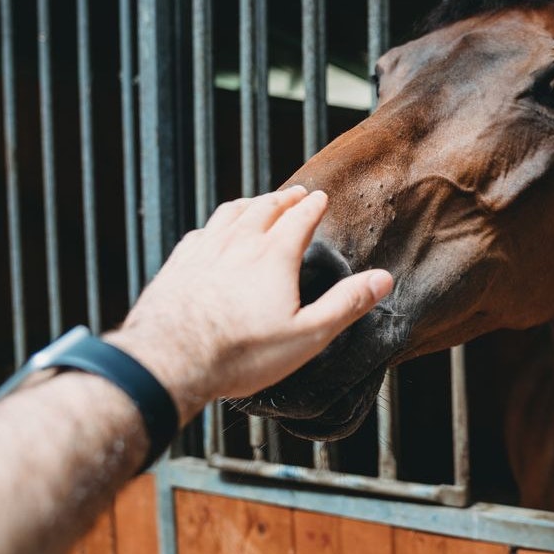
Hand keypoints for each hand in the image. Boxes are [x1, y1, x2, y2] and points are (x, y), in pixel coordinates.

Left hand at [106, 186, 392, 421]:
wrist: (169, 360)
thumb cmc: (243, 353)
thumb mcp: (307, 335)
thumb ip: (346, 304)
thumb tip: (383, 279)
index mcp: (274, 256)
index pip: (299, 219)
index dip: (312, 206)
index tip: (320, 197)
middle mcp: (238, 243)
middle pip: (264, 208)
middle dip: (283, 198)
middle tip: (295, 193)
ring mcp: (204, 251)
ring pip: (229, 214)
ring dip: (249, 204)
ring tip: (257, 202)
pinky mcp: (178, 265)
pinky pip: (200, 233)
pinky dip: (215, 225)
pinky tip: (213, 232)